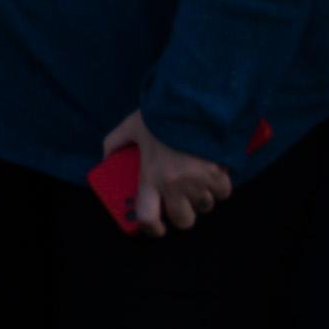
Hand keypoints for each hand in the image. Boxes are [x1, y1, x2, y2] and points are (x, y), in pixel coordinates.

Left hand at [101, 110, 231, 234]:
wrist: (193, 99)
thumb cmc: (161, 113)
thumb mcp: (131, 125)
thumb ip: (115, 142)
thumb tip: (105, 157)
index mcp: (150, 176)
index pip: (148, 217)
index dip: (152, 229)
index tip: (157, 229)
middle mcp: (174, 184)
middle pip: (183, 220)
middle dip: (183, 215)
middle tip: (181, 203)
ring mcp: (198, 181)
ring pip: (205, 206)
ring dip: (202, 198)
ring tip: (198, 183)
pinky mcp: (218, 173)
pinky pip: (223, 192)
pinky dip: (221, 186)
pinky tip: (215, 174)